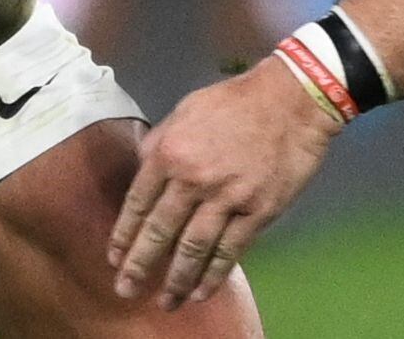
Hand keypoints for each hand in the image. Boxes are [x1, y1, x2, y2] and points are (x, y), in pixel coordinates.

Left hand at [108, 60, 342, 309]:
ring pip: (193, 249)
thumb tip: (143, 167)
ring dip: (176, 279)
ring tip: (165, 301)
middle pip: (160, 231)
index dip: (124, 234)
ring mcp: (227, 198)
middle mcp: (193, 179)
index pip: (138, 202)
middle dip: (139, 265)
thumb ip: (161, 142)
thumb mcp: (184, 111)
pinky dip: (214, 275)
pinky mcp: (258, 212)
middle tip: (125, 289)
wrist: (290, 101)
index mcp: (169, 152)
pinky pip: (230, 251)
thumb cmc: (234, 102)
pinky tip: (201, 292)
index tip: (114, 257)